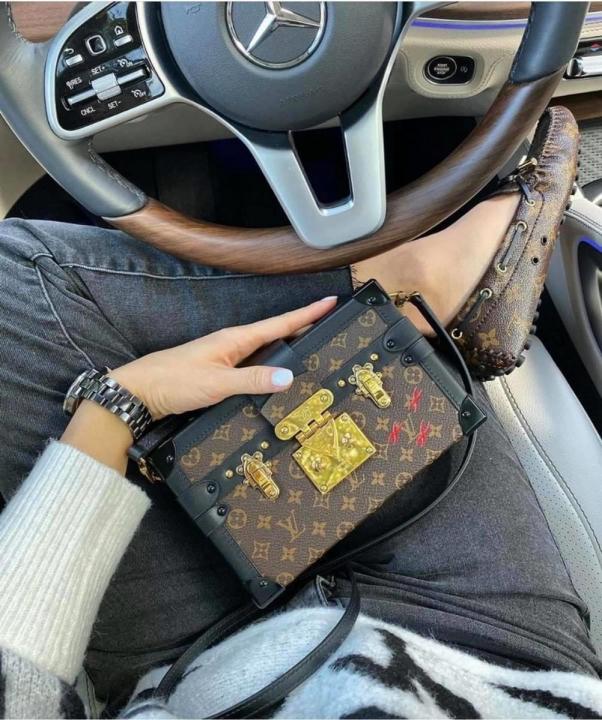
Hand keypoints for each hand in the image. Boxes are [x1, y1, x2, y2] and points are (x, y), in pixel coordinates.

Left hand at [109, 297, 336, 419]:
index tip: (329, 301)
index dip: (306, 314)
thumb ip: (253, 379)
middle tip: (328, 321)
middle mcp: (231, 343)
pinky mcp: (216, 370)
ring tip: (309, 342)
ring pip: (263, 346)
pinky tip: (273, 370)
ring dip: (286, 343)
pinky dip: (268, 361)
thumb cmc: (173, 382)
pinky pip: (251, 361)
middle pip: (275, 332)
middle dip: (301, 325)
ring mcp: (224, 356)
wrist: (138, 391)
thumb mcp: (217, 383)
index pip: (279, 324)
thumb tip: (289, 376)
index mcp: (235, 339)